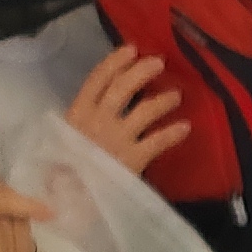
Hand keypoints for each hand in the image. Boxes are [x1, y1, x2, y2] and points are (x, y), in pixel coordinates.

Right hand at [63, 43, 189, 184]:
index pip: (97, 79)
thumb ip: (82, 120)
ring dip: (162, 100)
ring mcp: (116, 139)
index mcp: (77, 113)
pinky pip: (157, 142)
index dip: (115, 62)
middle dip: (141, 72)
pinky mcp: (132, 159)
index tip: (131, 49)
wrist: (70, 201)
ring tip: (176, 95)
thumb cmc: (65, 171)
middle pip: (122, 88)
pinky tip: (185, 127)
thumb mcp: (66, 138)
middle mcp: (97, 121)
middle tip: (158, 63)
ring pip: (144, 111)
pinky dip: (172, 133)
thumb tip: (99, 101)